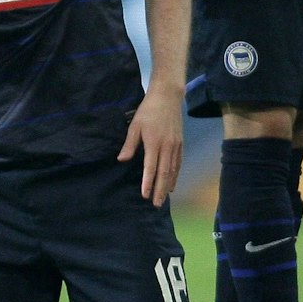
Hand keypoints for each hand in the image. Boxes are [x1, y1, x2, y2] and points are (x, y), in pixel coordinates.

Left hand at [118, 82, 183, 205]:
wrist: (168, 97)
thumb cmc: (148, 110)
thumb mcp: (135, 125)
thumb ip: (129, 144)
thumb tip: (122, 160)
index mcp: (154, 143)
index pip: (151, 168)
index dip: (148, 183)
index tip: (145, 195)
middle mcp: (167, 147)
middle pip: (164, 173)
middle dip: (160, 190)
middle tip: (156, 204)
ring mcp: (175, 146)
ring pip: (173, 171)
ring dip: (168, 186)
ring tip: (163, 198)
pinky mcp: (180, 144)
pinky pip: (178, 164)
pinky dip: (175, 176)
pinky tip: (172, 184)